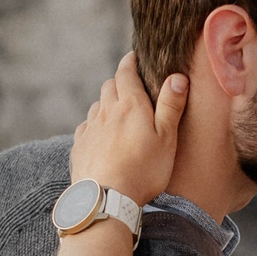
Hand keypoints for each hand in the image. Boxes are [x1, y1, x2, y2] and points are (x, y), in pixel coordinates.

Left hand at [70, 53, 186, 203]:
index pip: (126, 73)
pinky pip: (86, 127)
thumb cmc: (142, 170)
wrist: (106, 199)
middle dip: (119, 82)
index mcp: (129, 105)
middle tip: (130, 87)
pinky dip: (94, 125)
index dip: (130, 62)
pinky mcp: (79, 146)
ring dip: (106, 104)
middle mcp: (106, 111)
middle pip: (109, 86)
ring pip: (96, 106)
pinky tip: (101, 136)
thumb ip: (171, 106)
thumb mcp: (166, 139)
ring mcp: (90, 129)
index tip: (134, 56)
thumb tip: (177, 76)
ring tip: (117, 114)